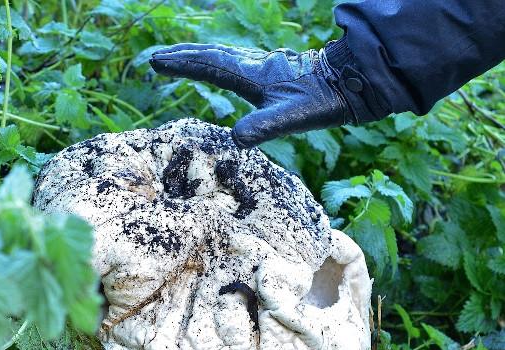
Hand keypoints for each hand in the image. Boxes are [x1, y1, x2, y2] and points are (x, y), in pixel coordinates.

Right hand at [150, 42, 380, 147]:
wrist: (348, 83)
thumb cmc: (320, 102)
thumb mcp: (290, 118)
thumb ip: (262, 127)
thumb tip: (235, 140)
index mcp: (251, 75)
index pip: (208, 66)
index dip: (181, 64)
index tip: (156, 62)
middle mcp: (252, 65)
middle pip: (210, 55)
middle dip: (182, 56)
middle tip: (158, 58)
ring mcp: (261, 66)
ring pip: (221, 55)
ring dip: (197, 55)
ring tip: (178, 57)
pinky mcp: (270, 71)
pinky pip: (234, 60)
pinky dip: (216, 59)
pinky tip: (219, 65)